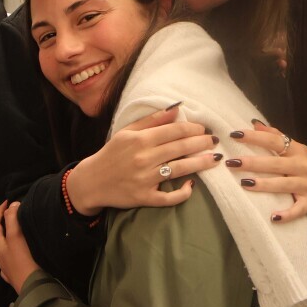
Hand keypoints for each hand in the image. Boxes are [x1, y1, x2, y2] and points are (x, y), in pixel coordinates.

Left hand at [0, 200, 39, 294]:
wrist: (35, 289)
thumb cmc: (26, 262)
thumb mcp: (17, 237)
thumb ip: (12, 220)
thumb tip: (11, 206)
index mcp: (0, 247)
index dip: (0, 211)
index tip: (8, 201)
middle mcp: (1, 258)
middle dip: (0, 224)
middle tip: (9, 214)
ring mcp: (7, 269)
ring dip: (2, 242)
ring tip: (9, 235)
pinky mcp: (16, 278)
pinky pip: (7, 266)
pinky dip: (8, 259)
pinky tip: (14, 258)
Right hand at [66, 103, 219, 214]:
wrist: (92, 181)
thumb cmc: (112, 153)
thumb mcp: (127, 131)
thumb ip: (152, 120)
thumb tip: (176, 109)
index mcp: (140, 139)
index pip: (174, 131)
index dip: (193, 128)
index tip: (204, 128)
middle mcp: (144, 158)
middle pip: (181, 148)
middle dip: (202, 143)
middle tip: (214, 141)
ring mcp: (145, 179)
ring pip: (180, 170)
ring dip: (200, 163)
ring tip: (214, 159)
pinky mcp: (144, 197)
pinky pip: (169, 197)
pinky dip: (183, 192)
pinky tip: (192, 185)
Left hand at [229, 121, 306, 231]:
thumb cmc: (306, 166)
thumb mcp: (295, 149)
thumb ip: (276, 136)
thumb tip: (254, 124)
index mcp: (297, 150)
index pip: (274, 140)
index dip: (255, 137)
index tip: (235, 134)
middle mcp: (302, 166)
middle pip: (276, 163)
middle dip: (254, 163)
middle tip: (232, 162)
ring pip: (284, 185)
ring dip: (264, 185)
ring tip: (244, 184)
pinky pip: (298, 210)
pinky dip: (287, 215)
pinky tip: (273, 217)